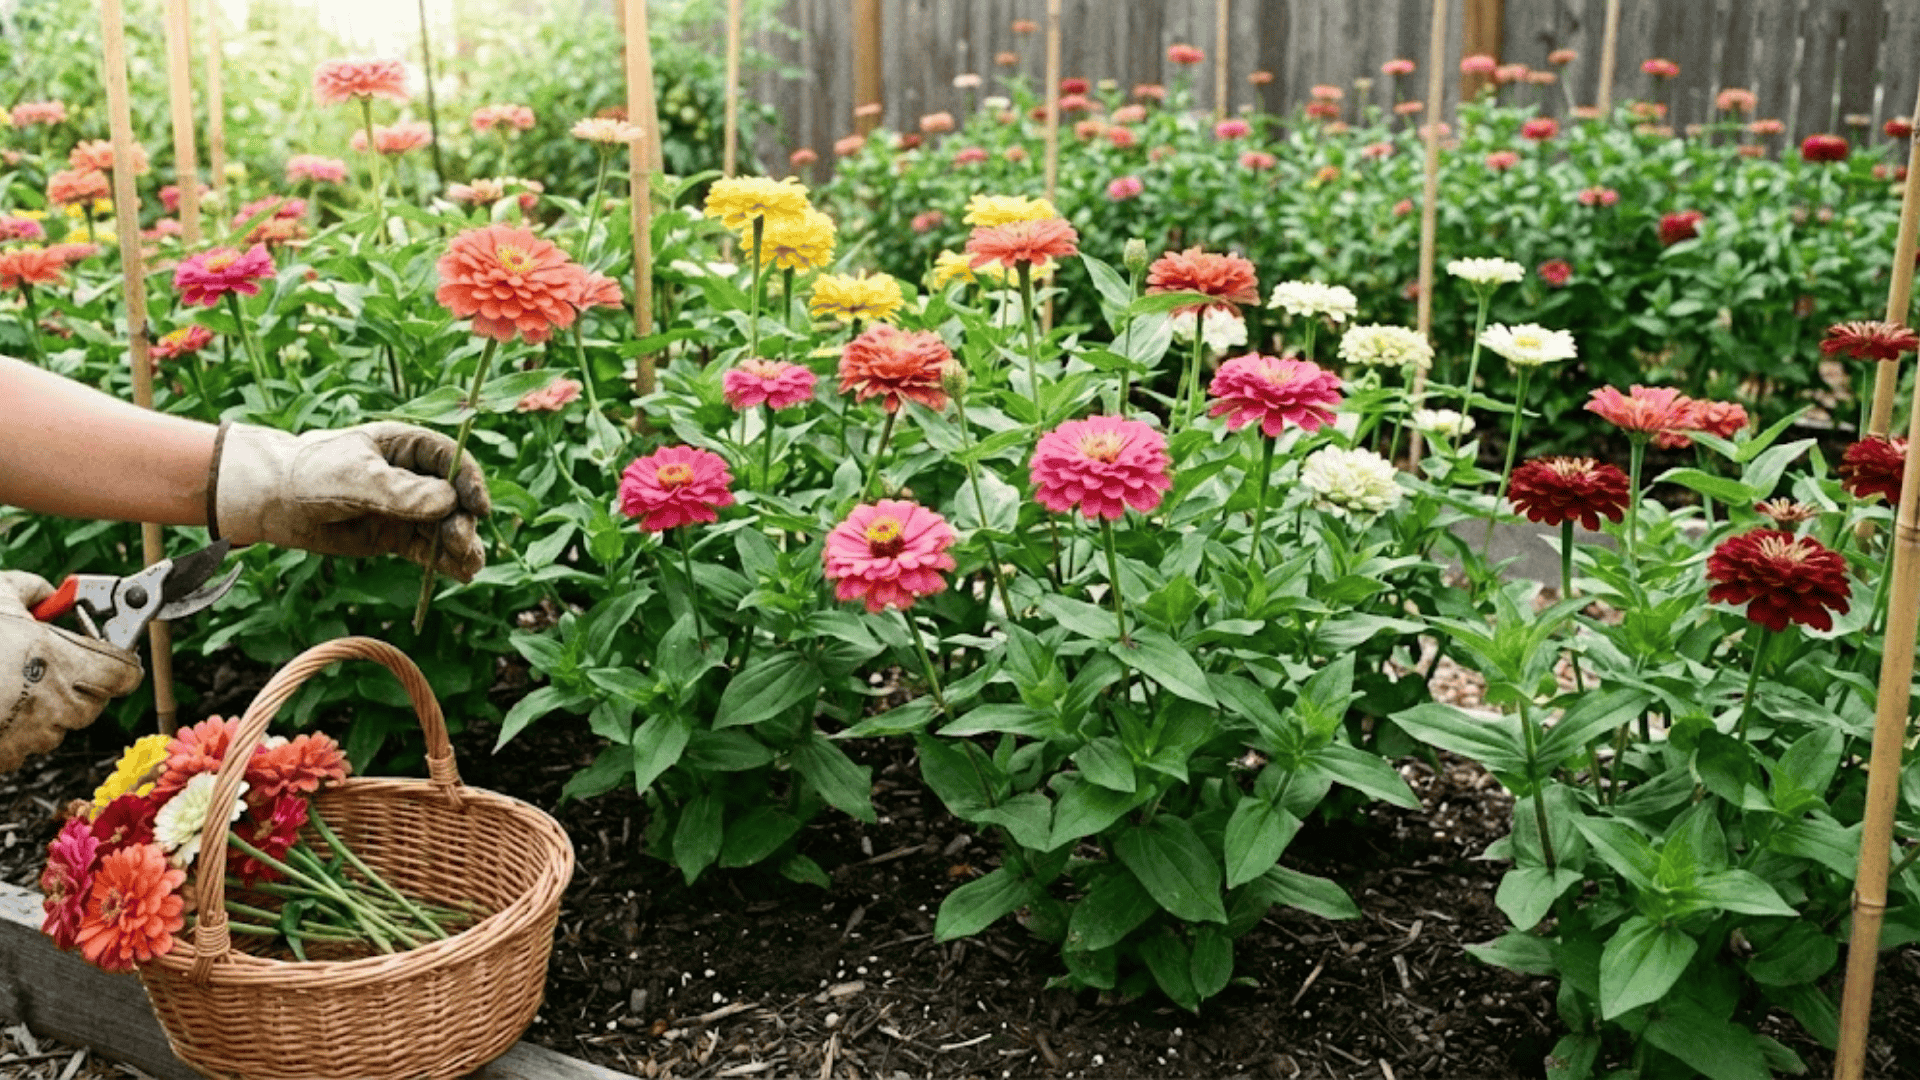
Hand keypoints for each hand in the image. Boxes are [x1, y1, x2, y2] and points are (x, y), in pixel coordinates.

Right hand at [0, 572, 142, 772]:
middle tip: (45, 663)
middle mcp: (59, 705)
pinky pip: (25, 744)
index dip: (117, 661)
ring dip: (43, 706)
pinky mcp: (8, 758)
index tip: (106, 651)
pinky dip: (13, 728)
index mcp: (69, 663)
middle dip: (77, 683)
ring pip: (57, 725)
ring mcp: (33, 737)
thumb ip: (34, 590)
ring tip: (6, 681)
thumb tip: (49, 593)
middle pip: (93, 702)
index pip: (126, 674)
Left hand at [215, 422, 492, 580]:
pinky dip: (445, 562)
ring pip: (445, 527)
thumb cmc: (310, 474)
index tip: (478, 507)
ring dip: (461, 546)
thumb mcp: (353, 478)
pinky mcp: (395, 537)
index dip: (470, 481)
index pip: (451, 459)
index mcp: (405, 446)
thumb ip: (399, 491)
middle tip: (459, 542)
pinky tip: (461, 575)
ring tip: (469, 567)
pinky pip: (427, 549)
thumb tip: (447, 502)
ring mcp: (406, 508)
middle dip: (463, 520)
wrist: (271, 500)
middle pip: (454, 497)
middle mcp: (412, 476)